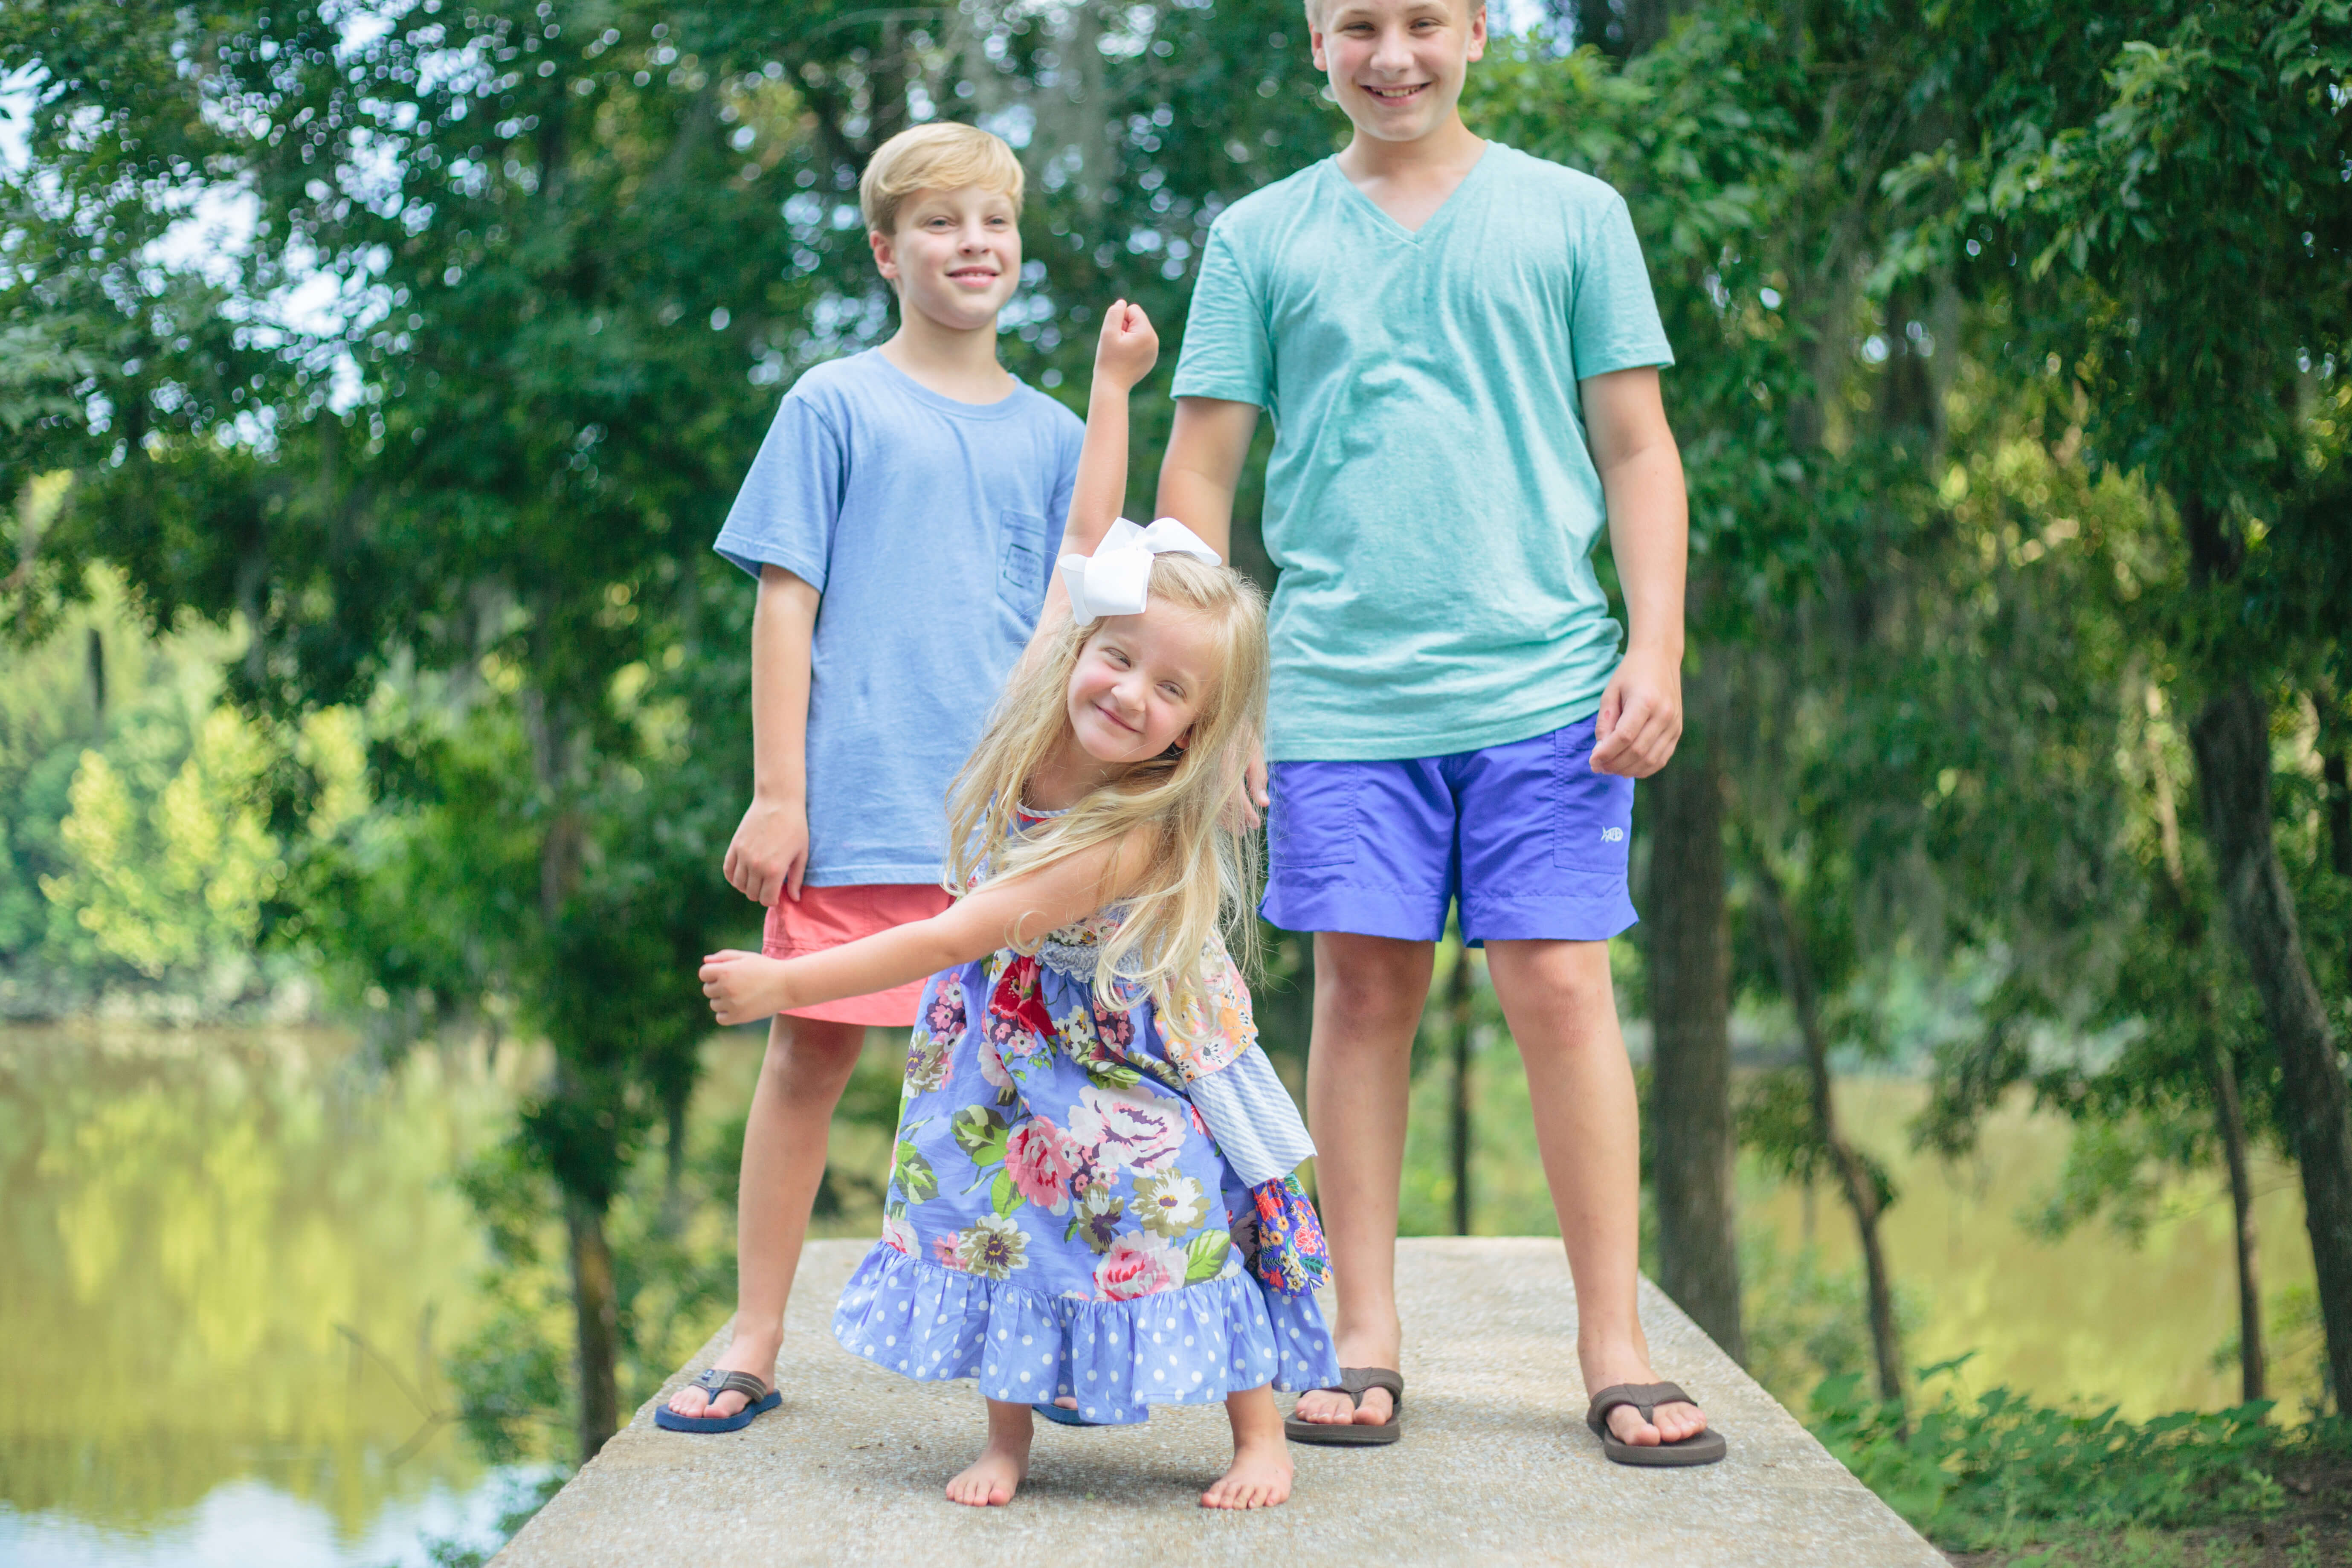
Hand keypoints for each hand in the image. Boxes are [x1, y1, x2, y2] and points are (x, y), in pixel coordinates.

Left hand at [700, 949, 794, 1025]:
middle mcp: (726, 988)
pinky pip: (720, 1018)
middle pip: (708, 989)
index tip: (725, 973)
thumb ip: (723, 957)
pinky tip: (739, 1006)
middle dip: (718, 986)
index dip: (712, 973)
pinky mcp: (738, 1017)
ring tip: (741, 995)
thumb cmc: (765, 968)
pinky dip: (726, 1014)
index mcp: (725, 971)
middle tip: (737, 983)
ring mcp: (731, 1004)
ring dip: (723, 1000)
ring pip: (714, 1004)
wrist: (787, 985)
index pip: (703, 974)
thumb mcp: (745, 957)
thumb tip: (706, 962)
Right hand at [724, 795, 807, 904]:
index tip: (777, 894)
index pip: (767, 900)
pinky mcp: (735, 846)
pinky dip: (733, 876)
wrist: (778, 802)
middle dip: (761, 894)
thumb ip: (796, 879)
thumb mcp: (802, 854)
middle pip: (752, 894)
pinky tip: (743, 874)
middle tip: (769, 886)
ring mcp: (743, 855)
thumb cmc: (795, 827)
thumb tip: (794, 899)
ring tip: (757, 879)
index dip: (773, 900)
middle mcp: (756, 865)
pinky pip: (728, 870)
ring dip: (747, 886)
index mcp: (774, 870)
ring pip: (739, 884)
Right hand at [1094, 299, 1158, 391]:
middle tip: (1118, 346)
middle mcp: (1154, 340)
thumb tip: (1122, 303)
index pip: (1132, 309)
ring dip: (1127, 337)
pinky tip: (1126, 359)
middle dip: (1125, 328)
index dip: (1120, 320)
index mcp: (1146, 333)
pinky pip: (1140, 342)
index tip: (1117, 337)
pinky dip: (1131, 347)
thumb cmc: (1108, 359)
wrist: (1112, 386)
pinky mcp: (1151, 357)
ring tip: (1121, 352)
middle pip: (1136, 319)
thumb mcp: (1107, 332)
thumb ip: (1114, 313)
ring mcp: (1154, 350)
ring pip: (1137, 331)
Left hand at [1590, 645, 1682, 777]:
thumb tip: (1600, 753)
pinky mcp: (1677, 731)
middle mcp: (1664, 714)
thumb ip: (1605, 723)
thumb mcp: (1610, 692)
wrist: (1660, 658)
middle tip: (1598, 767)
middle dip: (1614, 764)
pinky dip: (1644, 768)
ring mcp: (1674, 724)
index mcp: (1645, 701)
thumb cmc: (1631, 674)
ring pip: (1650, 759)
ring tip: (1611, 768)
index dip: (1607, 753)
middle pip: (1637, 751)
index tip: (1592, 761)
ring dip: (1628, 770)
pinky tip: (1628, 768)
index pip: (1624, 737)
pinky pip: (1661, 759)